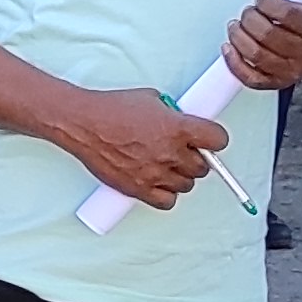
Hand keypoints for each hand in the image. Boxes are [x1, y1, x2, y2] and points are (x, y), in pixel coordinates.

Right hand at [50, 83, 226, 208]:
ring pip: (186, 185)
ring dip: (180, 176)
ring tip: (166, 165)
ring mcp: (155, 173)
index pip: (218, 140)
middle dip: (196, 159)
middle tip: (184, 151)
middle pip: (203, 167)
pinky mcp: (139, 189)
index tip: (210, 140)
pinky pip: (167, 202)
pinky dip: (166, 194)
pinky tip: (158, 182)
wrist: (83, 124)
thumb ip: (173, 115)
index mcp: (177, 128)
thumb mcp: (151, 99)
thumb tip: (184, 123)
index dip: (215, 139)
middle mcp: (170, 153)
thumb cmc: (111, 109)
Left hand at [223, 0, 301, 90]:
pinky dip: (235, 63)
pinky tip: (229, 48)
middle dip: (250, 18)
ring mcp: (294, 70)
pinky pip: (253, 79)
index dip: (266, 3)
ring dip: (239, 37)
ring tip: (237, 26)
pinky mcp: (281, 81)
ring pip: (257, 55)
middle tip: (249, 12)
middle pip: (267, 34)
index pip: (286, 14)